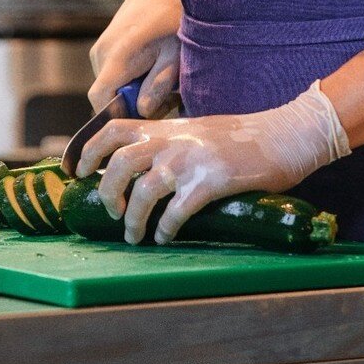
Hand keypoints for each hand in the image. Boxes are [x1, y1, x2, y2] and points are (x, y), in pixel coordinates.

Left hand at [76, 81, 350, 244]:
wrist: (284, 134)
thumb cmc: (243, 137)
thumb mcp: (198, 130)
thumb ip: (171, 142)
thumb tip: (146, 165)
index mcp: (168, 127)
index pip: (114, 128)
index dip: (89, 150)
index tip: (79, 173)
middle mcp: (174, 140)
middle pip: (120, 162)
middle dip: (107, 192)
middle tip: (111, 212)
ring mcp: (191, 160)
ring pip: (143, 190)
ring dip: (132, 219)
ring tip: (133, 235)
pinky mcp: (212, 182)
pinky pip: (176, 211)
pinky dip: (165, 228)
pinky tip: (165, 236)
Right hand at [88, 0, 181, 116]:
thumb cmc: (174, 19)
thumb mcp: (175, 54)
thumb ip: (158, 83)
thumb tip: (142, 111)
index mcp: (118, 55)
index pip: (99, 99)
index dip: (117, 114)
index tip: (142, 118)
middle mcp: (102, 51)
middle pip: (107, 94)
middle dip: (132, 103)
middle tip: (164, 99)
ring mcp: (101, 46)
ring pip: (110, 84)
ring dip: (132, 89)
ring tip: (160, 78)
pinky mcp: (104, 44)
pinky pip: (111, 72)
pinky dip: (129, 77)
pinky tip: (152, 67)